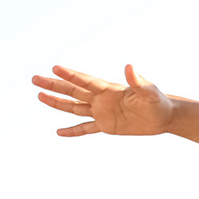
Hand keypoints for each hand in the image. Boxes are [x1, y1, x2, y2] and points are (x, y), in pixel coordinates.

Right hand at [34, 64, 174, 136]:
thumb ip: (137, 81)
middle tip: (35, 79)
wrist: (164, 116)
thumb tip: (129, 67)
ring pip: (74, 108)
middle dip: (54, 85)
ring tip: (39, 97)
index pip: (85, 81)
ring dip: (57, 103)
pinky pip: (86, 129)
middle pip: (73, 91)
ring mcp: (102, 112)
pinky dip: (73, 131)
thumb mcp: (149, 92)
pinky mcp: (106, 126)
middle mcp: (101, 99)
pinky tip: (59, 132)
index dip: (71, 75)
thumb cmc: (158, 102)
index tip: (55, 68)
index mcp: (109, 90)